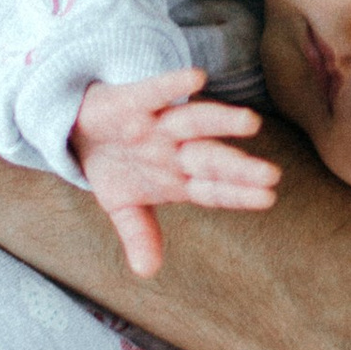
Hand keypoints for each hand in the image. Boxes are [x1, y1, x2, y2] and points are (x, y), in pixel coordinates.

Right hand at [71, 70, 277, 277]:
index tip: (267, 198)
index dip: (238, 194)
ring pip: (194, 121)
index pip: (213, 189)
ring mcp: (157, 124)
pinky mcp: (133, 100)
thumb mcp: (121, 205)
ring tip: (250, 122)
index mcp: (178, 176)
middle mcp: (175, 149)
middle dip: (238, 167)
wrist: (79, 127)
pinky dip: (172, 84)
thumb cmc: (115, 164)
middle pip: (211, 158)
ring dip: (220, 121)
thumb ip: (139, 234)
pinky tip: (196, 77)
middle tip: (271, 175)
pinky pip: (154, 92)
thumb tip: (146, 272)